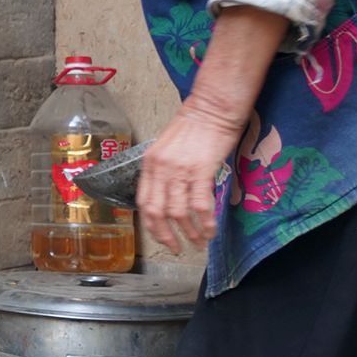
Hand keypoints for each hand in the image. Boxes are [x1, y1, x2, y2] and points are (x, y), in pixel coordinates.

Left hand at [135, 101, 242, 255]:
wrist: (212, 108)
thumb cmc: (194, 126)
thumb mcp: (168, 148)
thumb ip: (164, 170)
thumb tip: (167, 194)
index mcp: (150, 164)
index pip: (144, 202)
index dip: (151, 224)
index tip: (160, 237)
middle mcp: (160, 169)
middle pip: (157, 212)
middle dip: (166, 235)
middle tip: (177, 248)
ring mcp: (179, 170)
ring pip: (178, 212)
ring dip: (190, 233)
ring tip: (200, 243)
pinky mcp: (200, 170)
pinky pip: (200, 205)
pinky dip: (205, 222)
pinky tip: (211, 230)